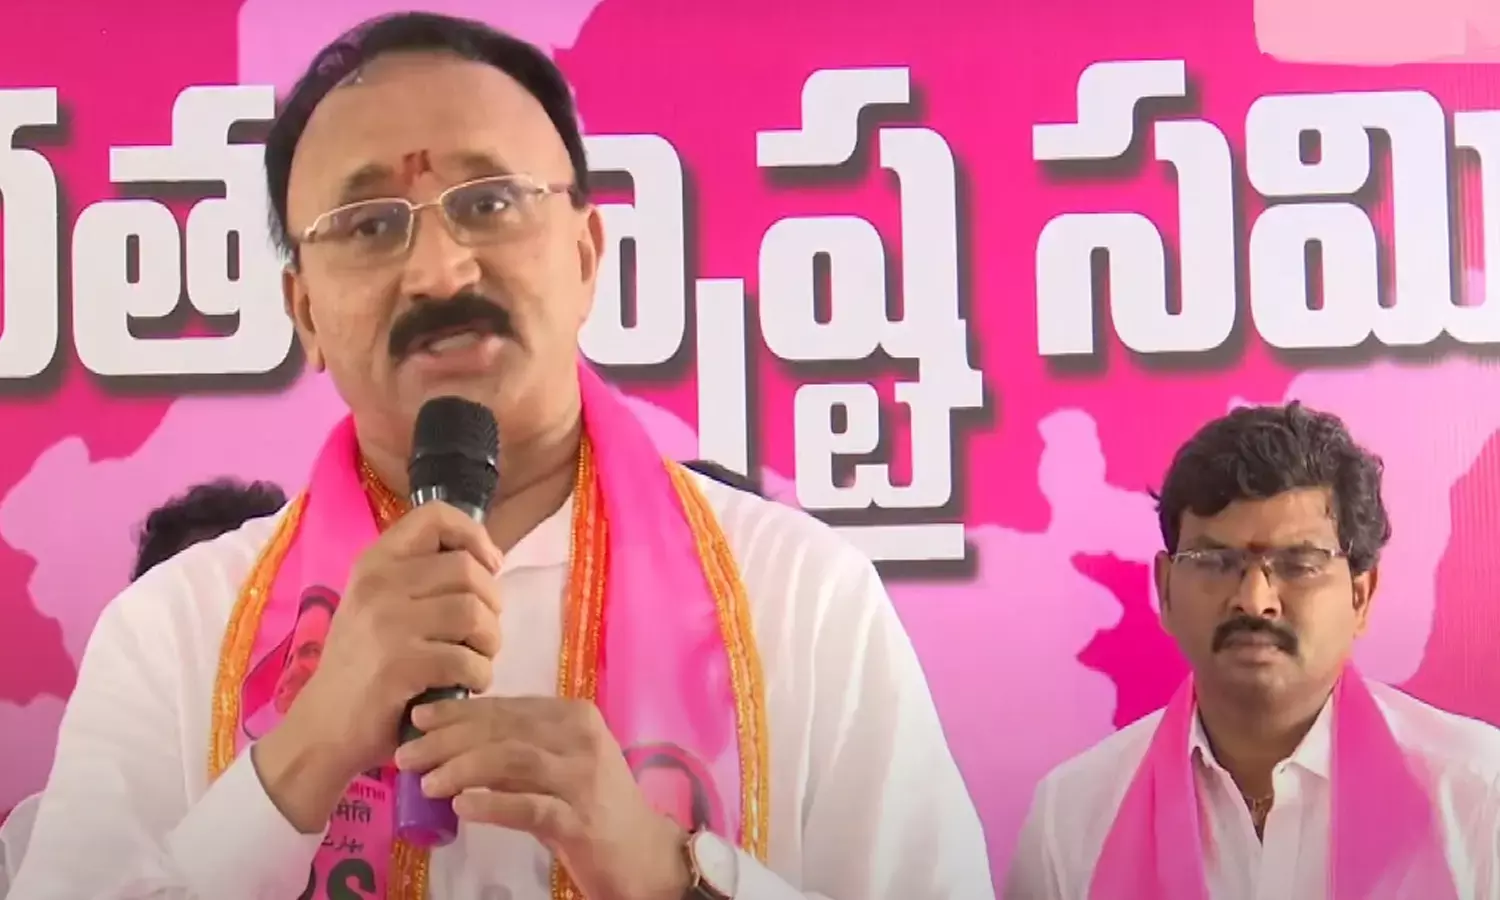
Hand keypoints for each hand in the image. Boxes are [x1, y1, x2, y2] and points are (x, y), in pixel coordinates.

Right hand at [261, 502, 504, 825]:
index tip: (488, 565)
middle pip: (468, 569)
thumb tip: (486, 561)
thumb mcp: (378, 607)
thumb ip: (421, 579)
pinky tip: (466, 686)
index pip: (435, 516)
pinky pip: (468, 659)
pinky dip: (479, 676)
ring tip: (476, 660)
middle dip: (492, 602)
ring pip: (475, 613)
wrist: (322, 729)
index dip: (474, 535)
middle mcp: (379, 584)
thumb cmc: (362, 667)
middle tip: (481, 632)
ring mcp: (388, 624)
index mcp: (374, 563)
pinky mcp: (401, 666)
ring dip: (490, 642)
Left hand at [395, 697, 692, 899]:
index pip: (506, 707)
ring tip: (426, 783)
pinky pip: (530, 807)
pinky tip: (461, 807)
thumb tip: (451, 742)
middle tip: (406, 755)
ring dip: (461, 769)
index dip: (457, 712)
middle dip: (447, 739)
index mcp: (574, 717)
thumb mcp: (558, 766)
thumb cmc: (594, 806)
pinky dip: (492, 805)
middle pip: (503, 730)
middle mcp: (581, 739)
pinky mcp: (581, 820)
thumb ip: (518, 749)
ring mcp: (583, 778)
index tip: (417, 719)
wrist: (644, 854)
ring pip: (512, 761)